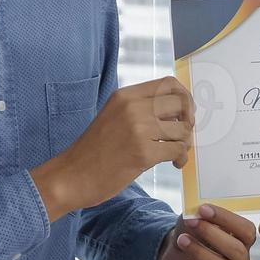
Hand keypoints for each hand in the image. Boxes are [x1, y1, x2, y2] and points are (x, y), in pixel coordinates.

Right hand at [32, 77, 194, 220]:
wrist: (71, 176)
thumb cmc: (95, 150)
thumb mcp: (115, 116)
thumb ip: (142, 108)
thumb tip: (180, 110)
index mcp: (125, 96)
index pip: (169, 83)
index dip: (184, 97)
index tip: (183, 114)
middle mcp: (132, 107)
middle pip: (181, 103)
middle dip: (188, 121)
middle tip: (181, 136)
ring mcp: (138, 129)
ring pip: (183, 129)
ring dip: (185, 143)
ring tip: (175, 154)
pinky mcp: (143, 152)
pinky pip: (178, 150)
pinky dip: (181, 158)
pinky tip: (173, 164)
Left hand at [158, 204, 254, 259]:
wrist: (176, 254)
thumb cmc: (191, 232)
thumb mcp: (193, 218)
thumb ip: (197, 215)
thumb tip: (197, 213)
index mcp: (243, 238)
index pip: (246, 230)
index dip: (226, 219)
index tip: (204, 209)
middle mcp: (241, 258)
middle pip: (237, 249)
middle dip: (211, 234)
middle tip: (190, 222)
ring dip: (201, 253)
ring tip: (182, 240)